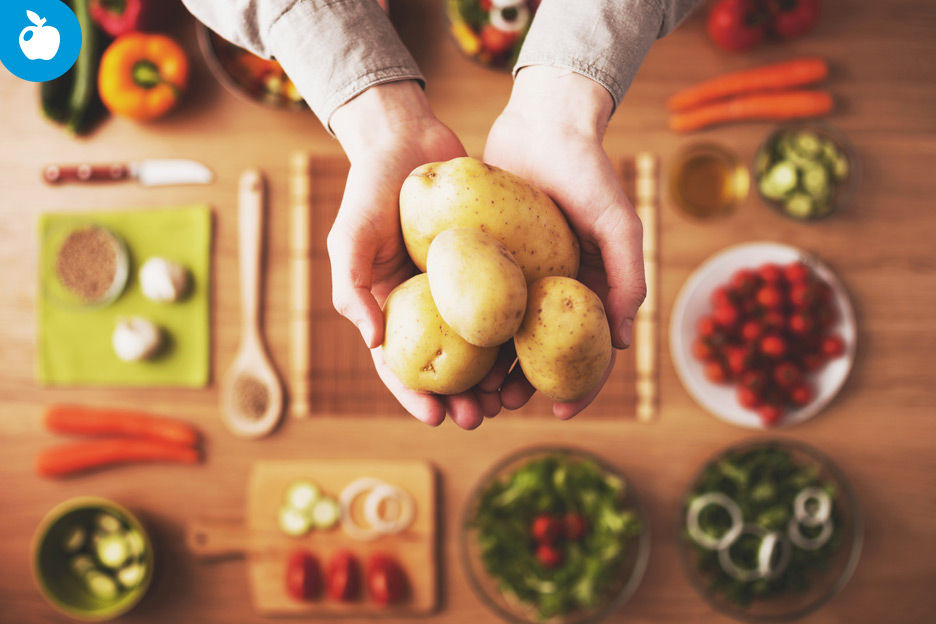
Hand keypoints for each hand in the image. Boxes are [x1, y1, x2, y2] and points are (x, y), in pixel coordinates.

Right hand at [328, 81, 500, 428]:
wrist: (409, 138)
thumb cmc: (370, 188)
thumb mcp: (349, 237)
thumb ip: (350, 288)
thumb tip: (375, 343)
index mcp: (390, 306)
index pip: (397, 363)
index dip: (413, 394)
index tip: (435, 418)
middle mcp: (425, 303)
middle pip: (443, 364)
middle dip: (458, 398)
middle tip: (479, 418)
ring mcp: (459, 286)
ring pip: (477, 344)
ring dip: (490, 377)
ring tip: (507, 400)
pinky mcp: (488, 264)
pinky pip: (503, 304)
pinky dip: (514, 332)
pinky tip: (531, 353)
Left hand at [481, 66, 646, 418]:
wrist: (543, 124)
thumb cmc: (588, 172)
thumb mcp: (618, 223)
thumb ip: (628, 277)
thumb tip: (623, 342)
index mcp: (589, 290)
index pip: (589, 351)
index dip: (580, 386)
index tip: (561, 413)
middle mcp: (554, 290)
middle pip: (538, 353)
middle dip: (522, 385)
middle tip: (499, 405)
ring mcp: (520, 277)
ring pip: (503, 335)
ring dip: (489, 367)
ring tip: (471, 390)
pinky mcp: (488, 259)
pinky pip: (476, 302)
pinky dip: (466, 329)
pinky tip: (447, 349)